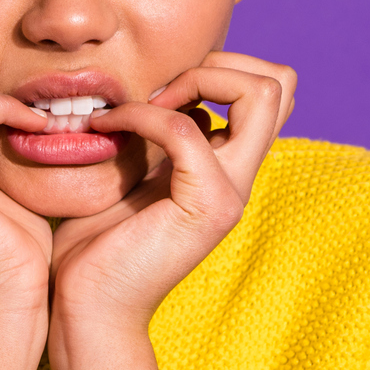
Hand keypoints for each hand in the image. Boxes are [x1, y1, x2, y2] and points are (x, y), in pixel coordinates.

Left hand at [49, 51, 296, 340]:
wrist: (88, 307)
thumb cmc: (96, 244)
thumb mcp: (134, 169)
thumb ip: (158, 133)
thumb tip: (164, 88)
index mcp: (228, 166)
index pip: (272, 91)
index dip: (221, 68)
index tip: (160, 91)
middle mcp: (241, 176)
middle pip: (282, 83)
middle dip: (219, 63)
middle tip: (161, 91)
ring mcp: (231, 191)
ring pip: (263, 94)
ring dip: (197, 78)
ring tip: (145, 105)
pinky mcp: (206, 205)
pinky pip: (187, 130)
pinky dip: (143, 114)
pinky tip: (106, 128)